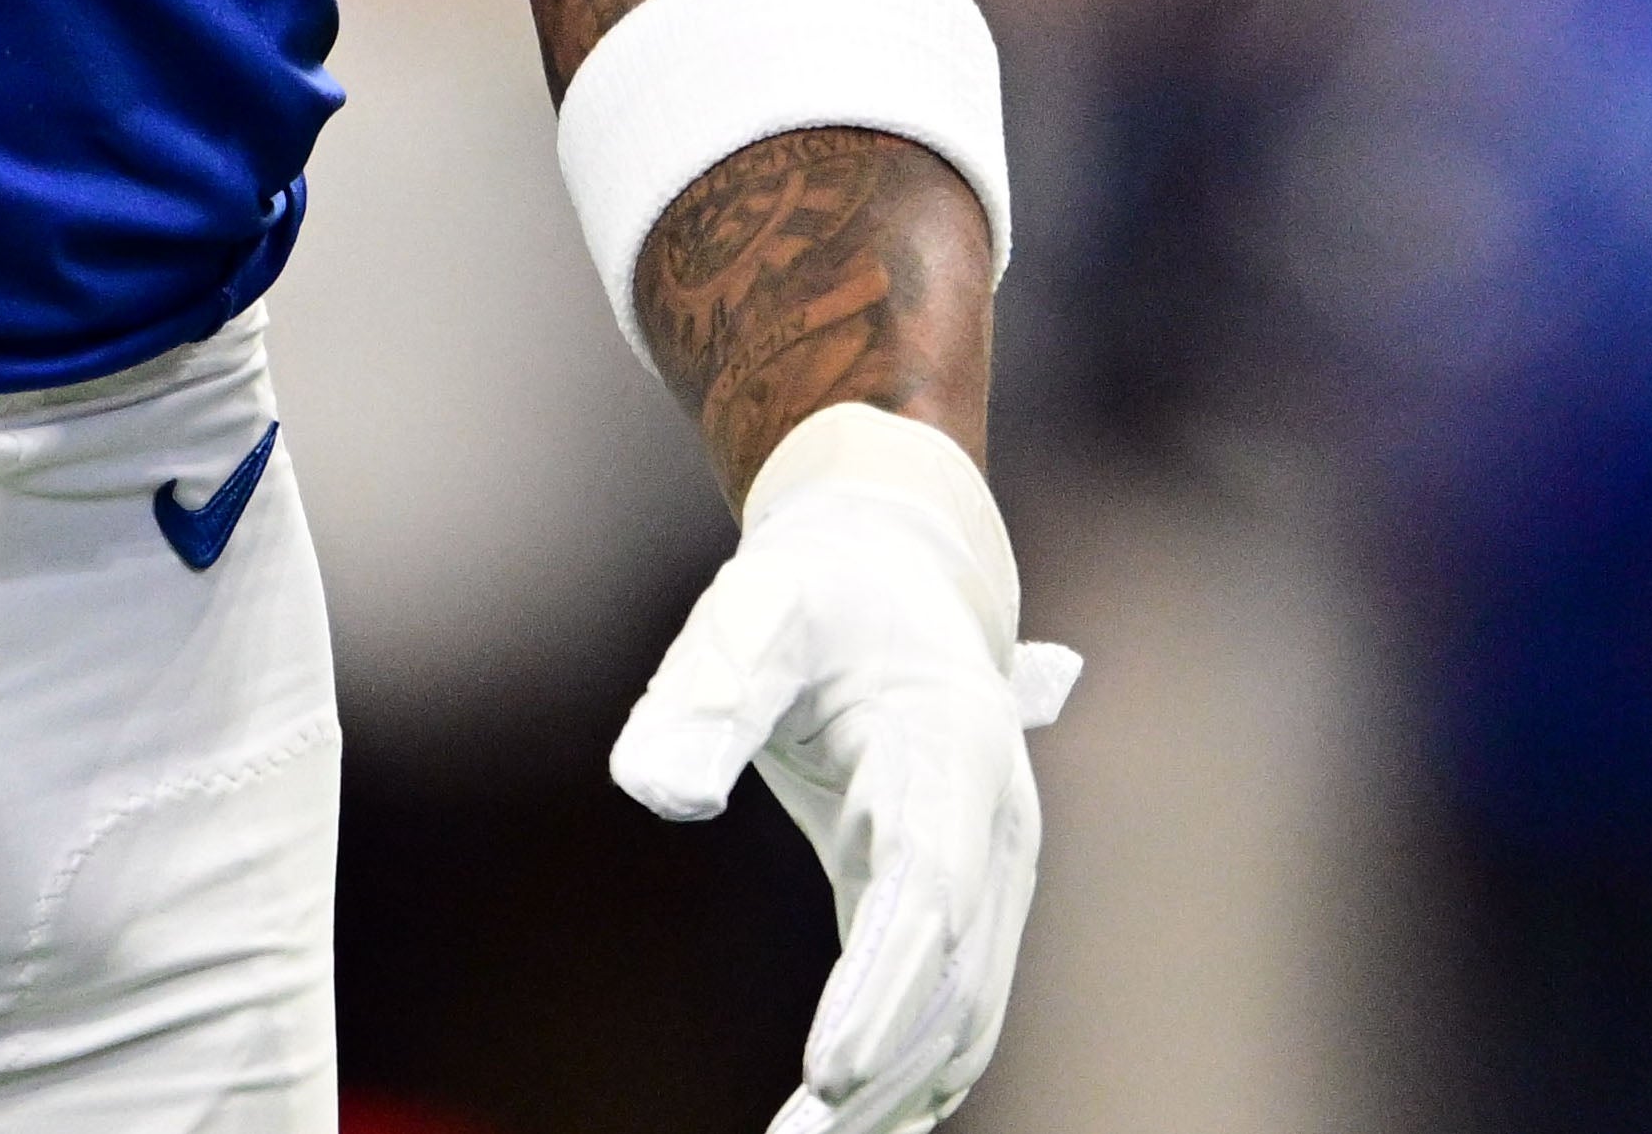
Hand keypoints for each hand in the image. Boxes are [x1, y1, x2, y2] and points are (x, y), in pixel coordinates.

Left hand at [611, 407, 1085, 1133]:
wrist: (899, 573)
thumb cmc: (818, 591)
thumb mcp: (756, 608)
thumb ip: (706, 690)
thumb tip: (655, 791)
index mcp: (954, 749)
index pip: (928, 892)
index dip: (885, 987)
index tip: (828, 1073)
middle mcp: (996, 825)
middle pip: (955, 979)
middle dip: (883, 1069)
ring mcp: (991, 873)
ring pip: (964, 1015)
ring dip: (895, 1091)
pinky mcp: (959, 905)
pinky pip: (950, 1011)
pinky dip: (907, 1076)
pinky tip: (842, 1127)